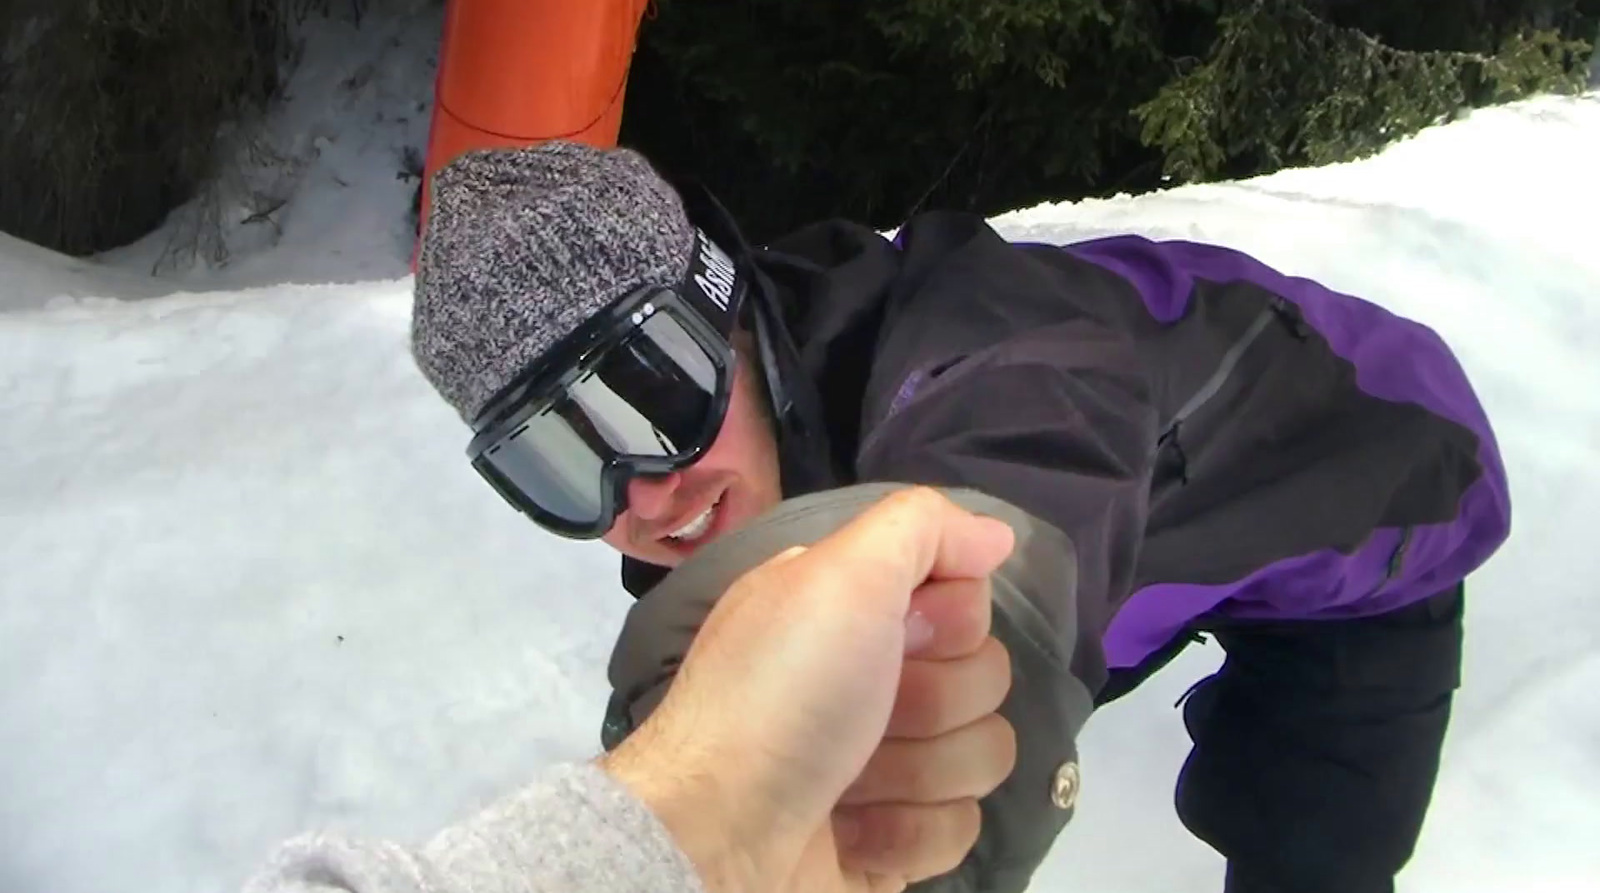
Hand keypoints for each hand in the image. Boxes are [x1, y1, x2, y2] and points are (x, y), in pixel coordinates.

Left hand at [601, 487, 1015, 892]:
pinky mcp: (898, 839)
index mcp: (858, 609)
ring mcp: (890, 763)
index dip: (951, 619)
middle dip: (932, 702)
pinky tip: (849, 834)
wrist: (718, 838)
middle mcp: (876, 677)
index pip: (968, 598)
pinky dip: (905, 833)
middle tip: (867, 714)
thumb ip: (923, 527)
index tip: (900, 634)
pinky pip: (961, 826)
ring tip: (846, 784)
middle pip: (987, 676)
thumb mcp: (837, 573)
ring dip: (915, 772)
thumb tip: (996, 536)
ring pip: (983, 753)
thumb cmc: (777, 695)